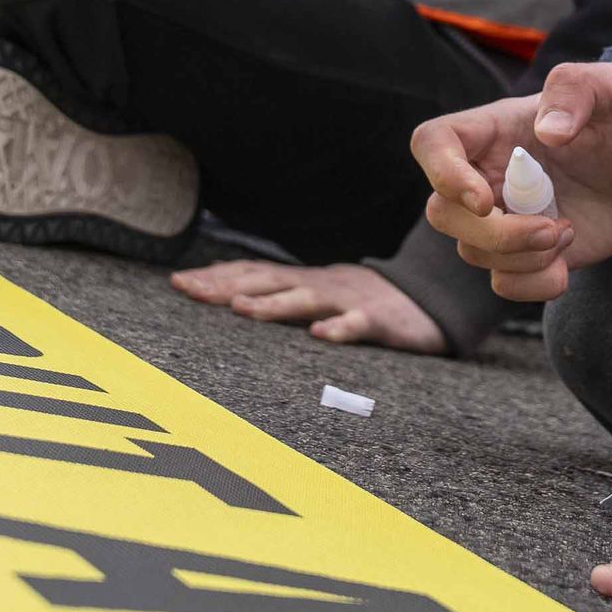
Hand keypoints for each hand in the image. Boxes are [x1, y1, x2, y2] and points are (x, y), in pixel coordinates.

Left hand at [169, 258, 447, 353]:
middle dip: (226, 286)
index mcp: (305, 282)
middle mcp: (320, 286)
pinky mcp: (381, 321)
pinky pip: (359, 325)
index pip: (253, 273)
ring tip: (241, 309)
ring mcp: (349, 302)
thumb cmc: (369, 303)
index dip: (216, 277)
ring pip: (307, 301)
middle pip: (268, 281)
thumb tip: (234, 294)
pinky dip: (339, 330)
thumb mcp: (322, 295)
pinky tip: (320, 337)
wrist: (434, 300)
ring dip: (273, 305)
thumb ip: (284, 295)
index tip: (177, 282)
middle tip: (187, 290)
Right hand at [411, 59, 611, 301]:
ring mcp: (502, 218)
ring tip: (568, 230)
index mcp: (493, 130)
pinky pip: (504, 283)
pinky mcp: (524, 254)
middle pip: (442, 213)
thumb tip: (549, 131)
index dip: (443, 174)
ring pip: (473, 253)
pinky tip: (567, 260)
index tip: (487, 200)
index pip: (432, 143)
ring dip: (525, 256)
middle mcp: (485, 175)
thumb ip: (577, 89)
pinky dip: (535, 282)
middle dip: (496, 234)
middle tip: (552, 228)